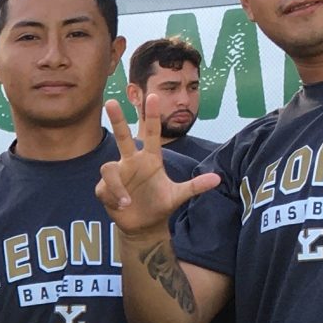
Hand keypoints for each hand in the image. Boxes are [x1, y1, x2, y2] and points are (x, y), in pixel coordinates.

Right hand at [95, 100, 221, 235]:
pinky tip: (122, 206)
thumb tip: (218, 179)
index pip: (152, 134)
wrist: (144, 226)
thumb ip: (195, 186)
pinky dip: (114, 197)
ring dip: (117, 186)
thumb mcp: (179, 195)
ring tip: (127, 202)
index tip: (153, 96)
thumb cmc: (160, 205)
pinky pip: (105, 188)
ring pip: (108, 168)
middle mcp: (132, 162)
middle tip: (111, 101)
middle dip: (117, 120)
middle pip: (122, 137)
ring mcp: (118, 174)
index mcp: (150, 159)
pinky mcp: (105, 188)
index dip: (152, 116)